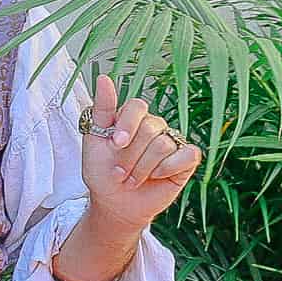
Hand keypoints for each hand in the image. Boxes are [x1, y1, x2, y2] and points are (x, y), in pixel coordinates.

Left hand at [80, 74, 201, 228]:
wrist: (114, 203)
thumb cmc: (103, 171)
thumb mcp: (94, 139)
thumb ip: (102, 108)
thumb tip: (104, 78)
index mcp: (131, 118)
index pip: (138, 106)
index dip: (127, 125)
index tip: (115, 145)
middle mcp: (154, 126)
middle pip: (150, 128)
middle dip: (130, 156)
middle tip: (119, 171)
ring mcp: (171, 141)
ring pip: (163, 144)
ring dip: (143, 168)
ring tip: (132, 179)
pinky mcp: (186, 159)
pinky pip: (187, 155)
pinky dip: (167, 168)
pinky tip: (157, 177)